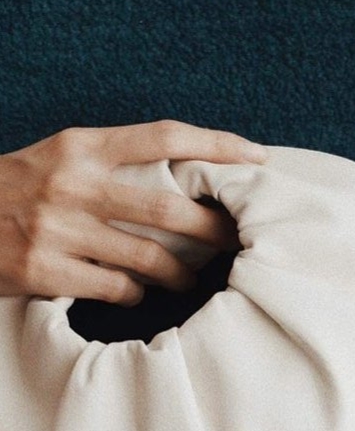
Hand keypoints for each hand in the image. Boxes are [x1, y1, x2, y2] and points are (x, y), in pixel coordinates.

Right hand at [0, 120, 267, 305]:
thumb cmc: (17, 188)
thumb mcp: (59, 159)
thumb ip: (111, 165)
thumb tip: (178, 190)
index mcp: (80, 145)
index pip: (163, 137)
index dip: (216, 144)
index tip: (254, 156)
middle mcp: (73, 184)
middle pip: (166, 207)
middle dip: (210, 229)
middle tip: (233, 241)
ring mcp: (59, 230)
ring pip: (147, 257)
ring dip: (178, 273)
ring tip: (188, 277)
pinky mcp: (47, 271)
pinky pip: (116, 288)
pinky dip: (135, 293)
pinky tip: (135, 292)